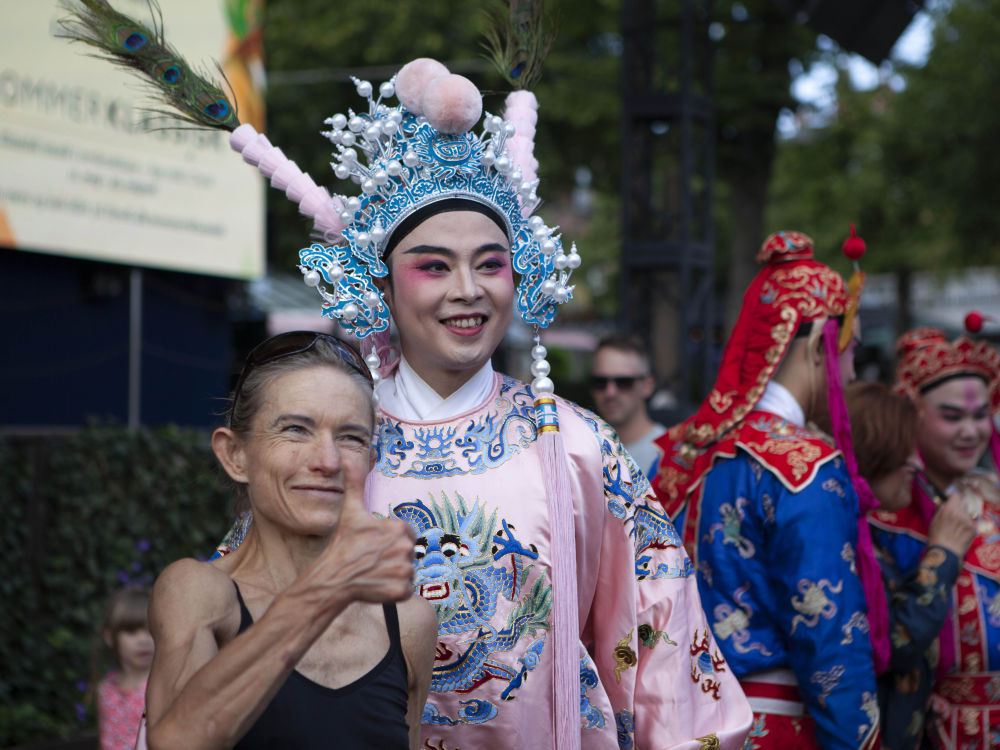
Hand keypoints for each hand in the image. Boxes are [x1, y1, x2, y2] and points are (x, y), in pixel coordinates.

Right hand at [322, 486, 416, 604]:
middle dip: (393, 556)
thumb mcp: (351, 511)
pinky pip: (406, 589)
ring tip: (375, 571)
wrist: (333, 578)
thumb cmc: (343, 544)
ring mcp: (405, 571)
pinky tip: (378, 585)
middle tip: (373, 558)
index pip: (406, 534)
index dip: (390, 539)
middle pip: (408, 552)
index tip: (375, 544)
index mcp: (399, 528)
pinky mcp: (402, 591)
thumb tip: (347, 458)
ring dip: (394, 573)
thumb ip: (355, 483)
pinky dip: (394, 590)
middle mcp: (406, 548)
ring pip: (407, 570)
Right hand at [927, 492, 976, 557]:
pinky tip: (960, 532)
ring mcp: (969, 522)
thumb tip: (946, 503)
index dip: (952, 498)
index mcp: (949, 510)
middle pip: (963, 503)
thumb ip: (941, 509)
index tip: (950, 500)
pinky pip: (970, 523)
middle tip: (952, 513)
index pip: (956, 496)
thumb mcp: (934, 520)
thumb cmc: (936, 536)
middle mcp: (961, 514)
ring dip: (962, 516)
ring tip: (956, 526)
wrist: (946, 552)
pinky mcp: (974, 529)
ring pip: (967, 513)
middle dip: (958, 506)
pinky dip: (966, 525)